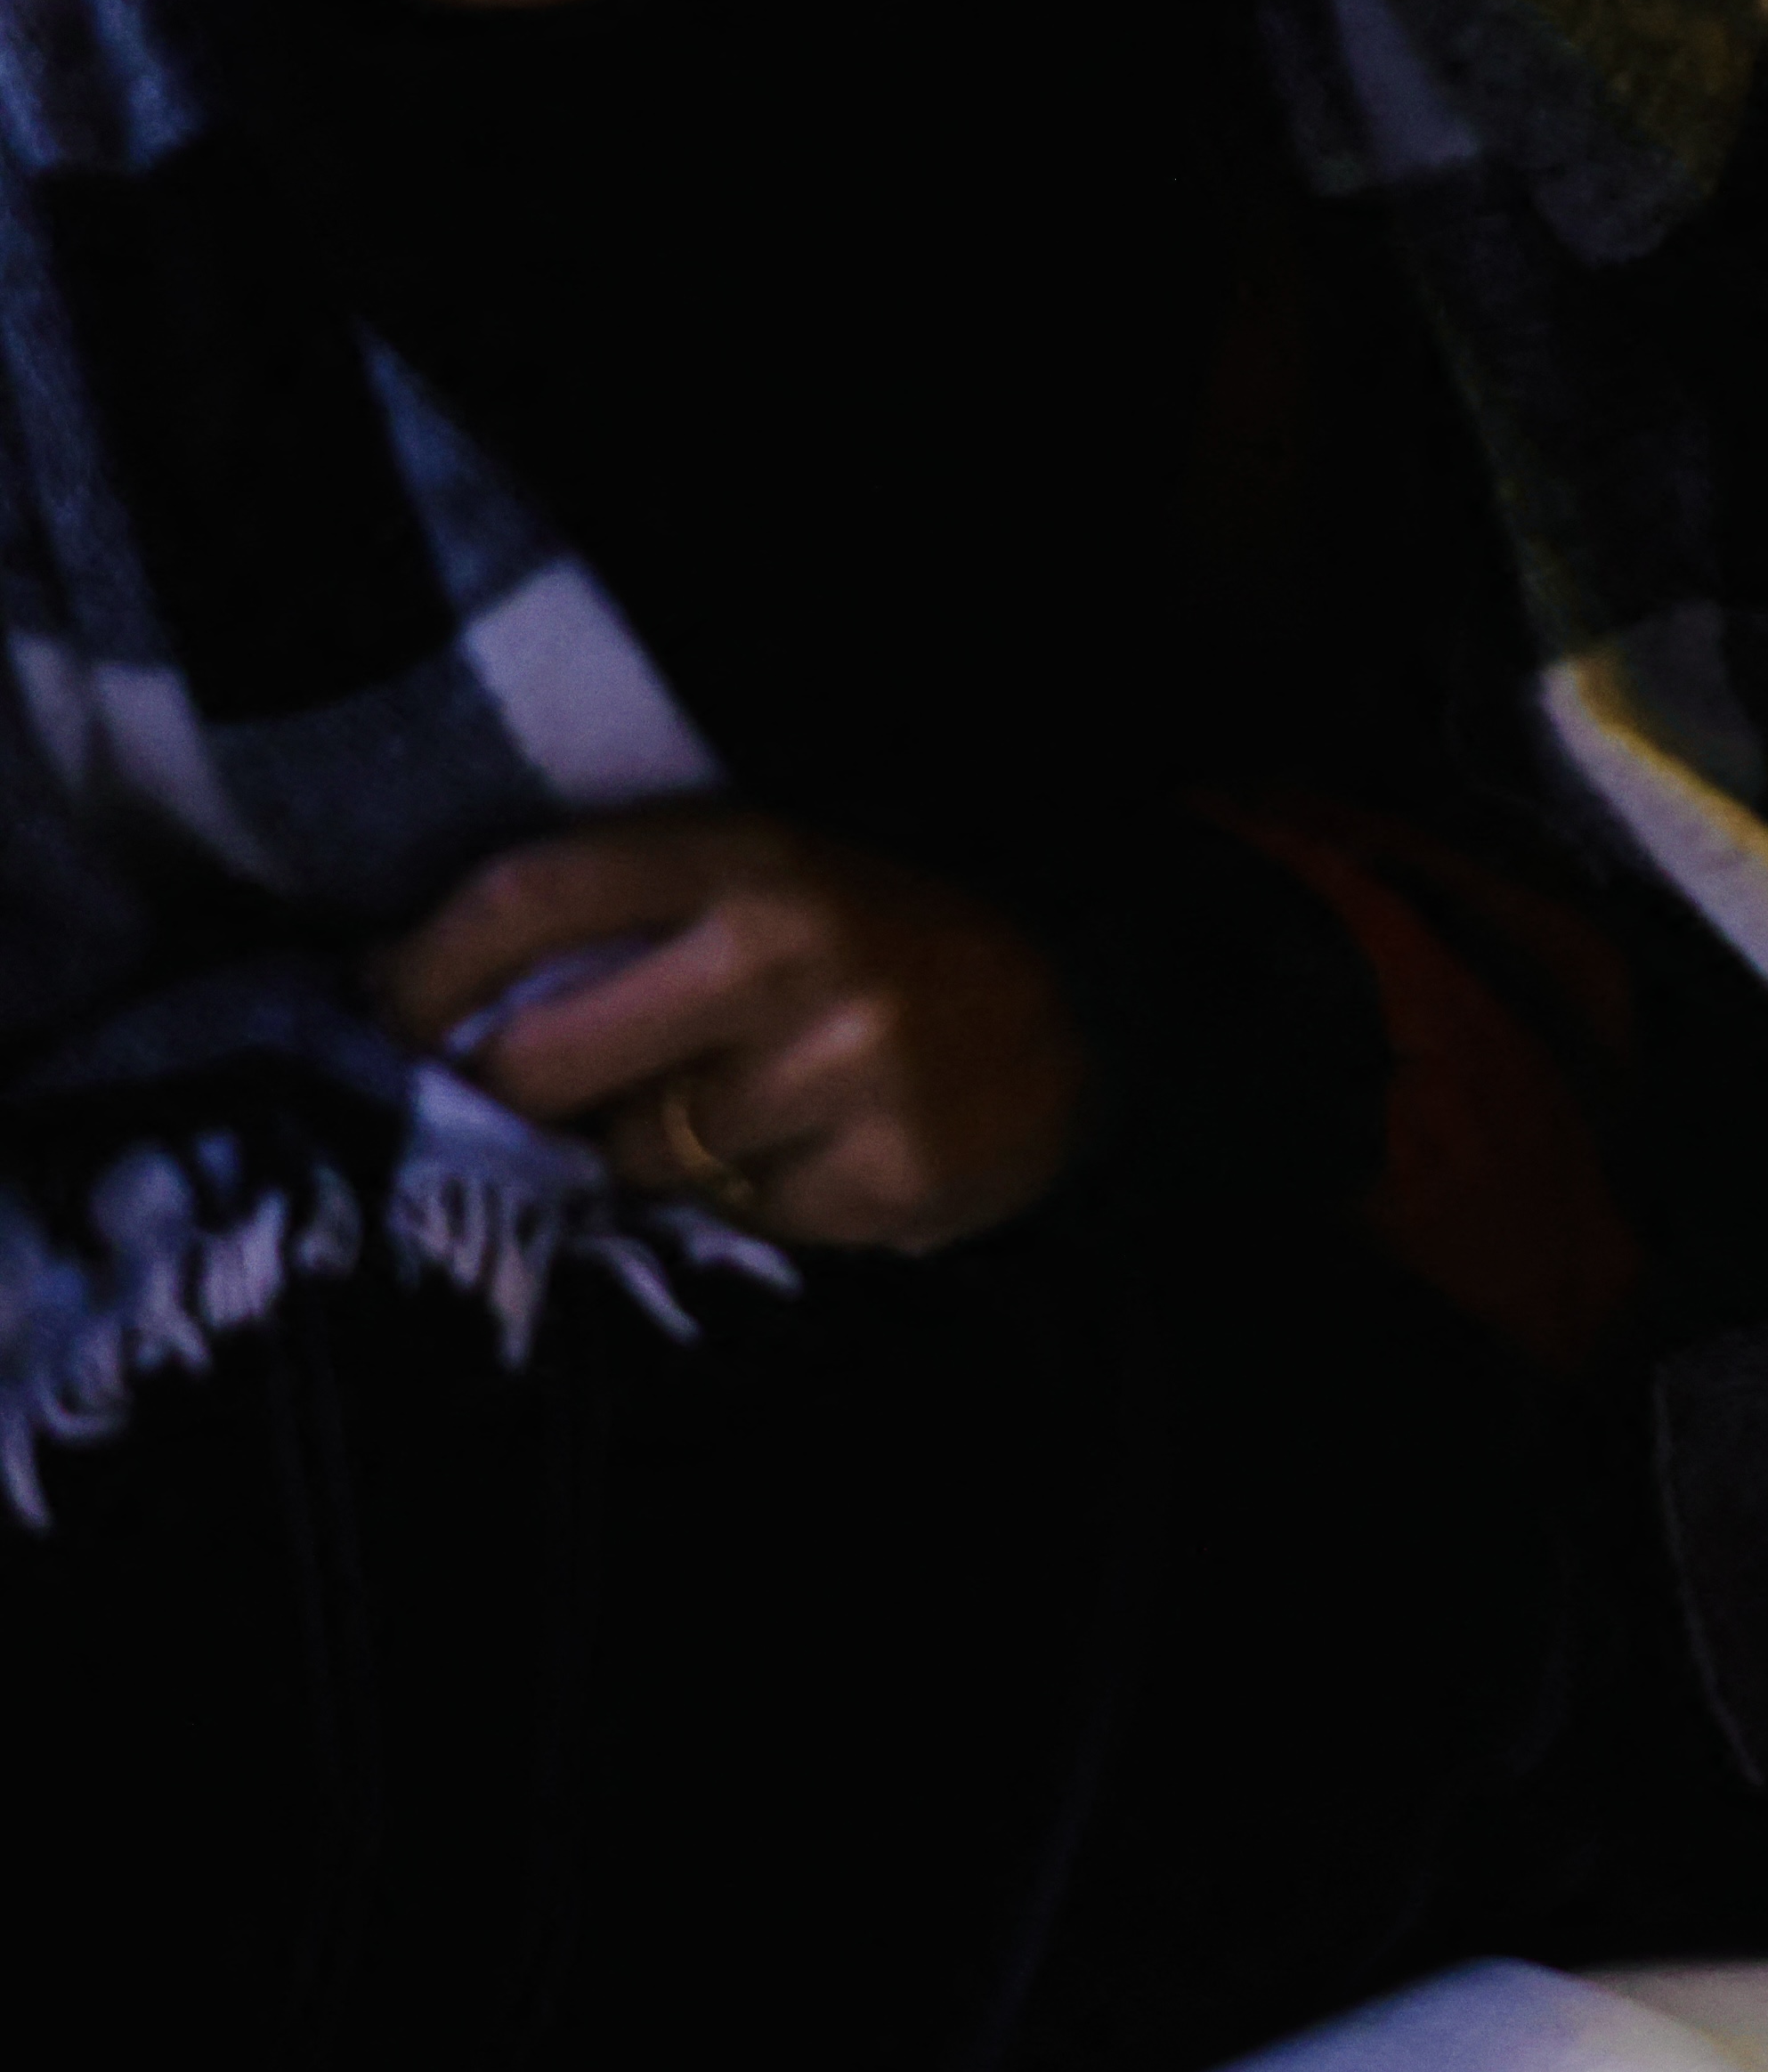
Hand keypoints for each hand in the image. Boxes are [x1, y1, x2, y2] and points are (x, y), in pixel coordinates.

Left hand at [383, 805, 1093, 1251]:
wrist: (1081, 1003)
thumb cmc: (875, 940)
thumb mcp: (758, 880)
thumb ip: (620, 922)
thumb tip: (405, 996)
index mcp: (748, 853)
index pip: (530, 896)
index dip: (427, 968)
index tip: (384, 1017)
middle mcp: (790, 949)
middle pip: (543, 1060)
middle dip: (510, 1097)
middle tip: (519, 1103)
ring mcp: (844, 1067)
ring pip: (635, 1159)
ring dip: (644, 1157)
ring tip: (713, 1118)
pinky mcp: (888, 1172)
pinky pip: (735, 1218)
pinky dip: (745, 1202)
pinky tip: (802, 1155)